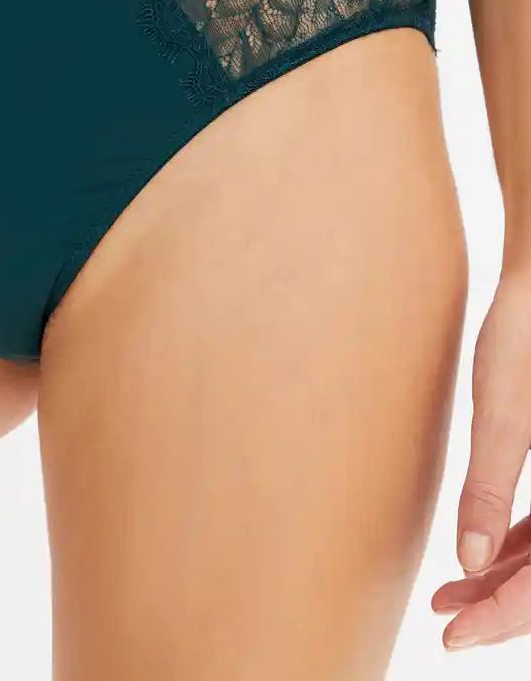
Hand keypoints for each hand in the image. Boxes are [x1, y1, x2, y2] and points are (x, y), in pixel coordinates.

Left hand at [432, 272, 530, 648]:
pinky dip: (523, 542)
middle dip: (505, 603)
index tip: (454, 636)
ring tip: (451, 595)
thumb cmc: (525, 333)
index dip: (503, 616)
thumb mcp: (501, 413)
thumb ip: (488, 490)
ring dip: (512, 577)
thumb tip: (468, 563)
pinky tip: (481, 550)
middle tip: (446, 620)